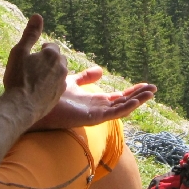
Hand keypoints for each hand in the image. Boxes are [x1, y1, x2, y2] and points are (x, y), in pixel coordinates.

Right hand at [2, 15, 67, 120]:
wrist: (20, 107)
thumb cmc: (17, 78)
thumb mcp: (19, 52)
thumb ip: (30, 34)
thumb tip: (37, 16)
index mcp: (52, 54)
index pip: (50, 46)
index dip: (40, 50)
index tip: (31, 57)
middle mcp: (61, 67)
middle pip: (57, 58)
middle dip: (47, 60)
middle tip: (32, 67)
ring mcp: (62, 82)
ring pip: (58, 72)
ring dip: (50, 73)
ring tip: (35, 79)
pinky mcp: (59, 95)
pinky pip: (57, 85)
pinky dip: (50, 85)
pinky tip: (38, 90)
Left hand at [28, 65, 156, 130]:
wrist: (34, 103)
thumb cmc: (49, 95)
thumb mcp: (72, 80)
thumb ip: (85, 77)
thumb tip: (101, 70)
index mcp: (93, 101)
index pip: (117, 96)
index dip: (131, 91)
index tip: (145, 85)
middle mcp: (96, 109)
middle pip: (123, 102)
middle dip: (138, 95)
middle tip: (154, 88)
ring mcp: (95, 114)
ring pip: (121, 108)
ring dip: (137, 100)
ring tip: (151, 92)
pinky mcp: (90, 118)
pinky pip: (112, 114)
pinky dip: (125, 107)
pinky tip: (136, 100)